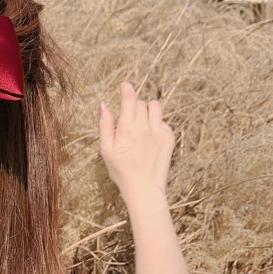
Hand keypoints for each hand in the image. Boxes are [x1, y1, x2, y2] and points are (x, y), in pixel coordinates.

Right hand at [98, 81, 174, 204]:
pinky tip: (150, 139)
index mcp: (126, 129)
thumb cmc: (121, 171)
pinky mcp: (169, 138)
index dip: (126, 88)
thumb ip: (105, 125)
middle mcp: (144, 128)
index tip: (124, 85)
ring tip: (141, 124)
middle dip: (134, 106)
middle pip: (141, 103)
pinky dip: (156, 124)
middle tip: (128, 120)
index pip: (129, 99)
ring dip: (147, 110)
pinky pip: (163, 121)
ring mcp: (159, 132)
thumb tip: (103, 104)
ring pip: (155, 107)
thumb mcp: (106, 150)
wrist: (143, 188)